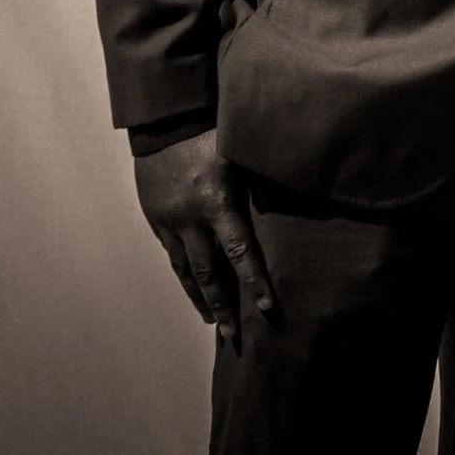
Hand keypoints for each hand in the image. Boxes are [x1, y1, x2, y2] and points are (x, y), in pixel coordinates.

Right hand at [132, 127, 275, 336]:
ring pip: (186, 269)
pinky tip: (192, 286)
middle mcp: (190, 218)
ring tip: (213, 320)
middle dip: (223, 305)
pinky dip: (184, 273)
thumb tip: (299, 195)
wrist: (164, 120)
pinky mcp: (155, 217)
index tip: (266, 308)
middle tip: (233, 334)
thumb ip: (261, 182)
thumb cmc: (212, 130)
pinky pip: (172, 253)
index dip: (254, 282)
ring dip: (200, 297)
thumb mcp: (241, 153)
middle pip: (208, 273)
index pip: (239, 252)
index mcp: (216, 202)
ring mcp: (169, 220)